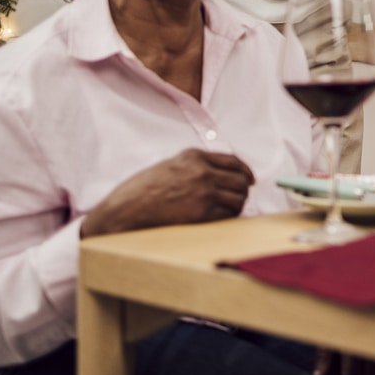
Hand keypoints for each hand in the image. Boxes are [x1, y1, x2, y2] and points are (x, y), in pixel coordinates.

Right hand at [81, 148, 254, 237]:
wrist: (125, 211)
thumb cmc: (142, 191)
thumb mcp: (169, 166)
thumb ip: (194, 166)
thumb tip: (219, 174)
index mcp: (194, 156)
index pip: (233, 161)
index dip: (245, 171)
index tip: (250, 180)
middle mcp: (202, 171)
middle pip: (240, 180)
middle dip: (243, 190)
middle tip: (239, 198)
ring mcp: (204, 192)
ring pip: (238, 198)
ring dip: (237, 204)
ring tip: (229, 209)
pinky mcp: (203, 213)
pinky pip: (229, 214)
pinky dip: (229, 216)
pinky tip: (220, 218)